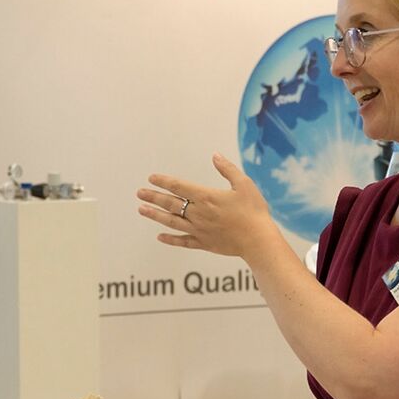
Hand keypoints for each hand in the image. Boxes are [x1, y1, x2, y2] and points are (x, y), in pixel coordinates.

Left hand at [137, 154, 279, 258]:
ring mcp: (199, 230)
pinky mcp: (204, 244)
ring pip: (172, 222)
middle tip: (139, 193)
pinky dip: (170, 239)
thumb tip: (215, 155)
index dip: (164, 181)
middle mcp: (199, 214)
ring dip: (155, 215)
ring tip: (141, 210)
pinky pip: (183, 241)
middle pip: (171, 204)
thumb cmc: (254, 211)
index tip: (151, 178)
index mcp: (207, 197)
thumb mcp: (244, 184)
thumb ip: (227, 169)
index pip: (179, 187)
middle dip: (154, 197)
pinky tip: (159, 237)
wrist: (259, 240)